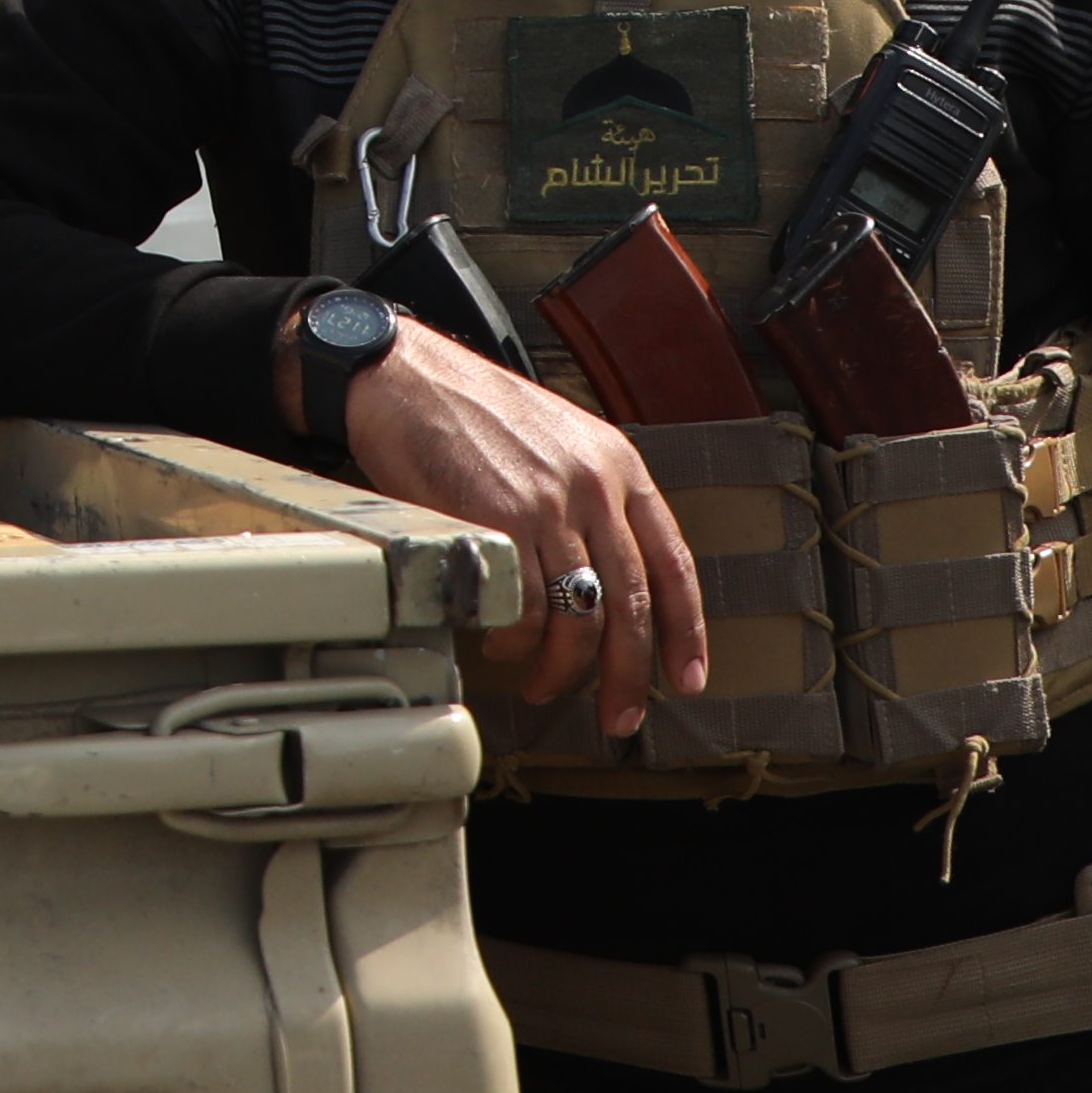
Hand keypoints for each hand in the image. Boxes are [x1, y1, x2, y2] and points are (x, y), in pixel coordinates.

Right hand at [318, 309, 709, 730]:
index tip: (686, 677)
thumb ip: (592, 500)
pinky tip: (501, 644)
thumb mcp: (560, 441)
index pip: (674, 563)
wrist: (405, 377)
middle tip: (620, 715)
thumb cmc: (473, 412)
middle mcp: (593, 485)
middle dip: (630, 674)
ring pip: (581, 617)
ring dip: (565, 669)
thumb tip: (607, 584)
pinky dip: (516, 642)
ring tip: (544, 685)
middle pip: (634, 603)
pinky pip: (524, 610)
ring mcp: (547, 504)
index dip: (686, 630)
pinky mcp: (497, 522)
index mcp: (619, 465)